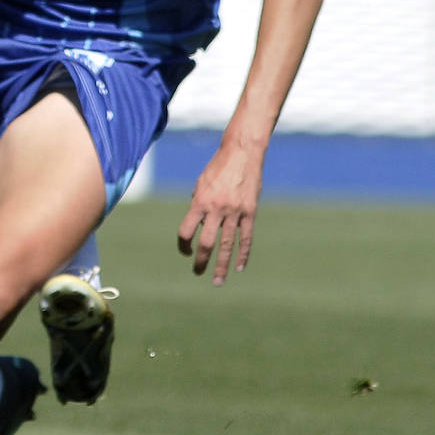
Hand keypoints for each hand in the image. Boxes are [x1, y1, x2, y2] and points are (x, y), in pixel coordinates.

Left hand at [176, 139, 263, 285]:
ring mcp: (235, 212)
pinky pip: (246, 238)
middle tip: (198, 272)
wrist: (242, 153)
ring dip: (221, 265)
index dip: (183, 245)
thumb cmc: (218, 168)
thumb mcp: (201, 184)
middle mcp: (216, 209)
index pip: (186, 231)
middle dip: (201, 260)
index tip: (185, 252)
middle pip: (206, 243)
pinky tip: (238, 267)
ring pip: (227, 245)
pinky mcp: (250, 212)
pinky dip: (243, 254)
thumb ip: (198, 204)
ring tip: (218, 281)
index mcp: (200, 202)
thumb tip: (197, 224)